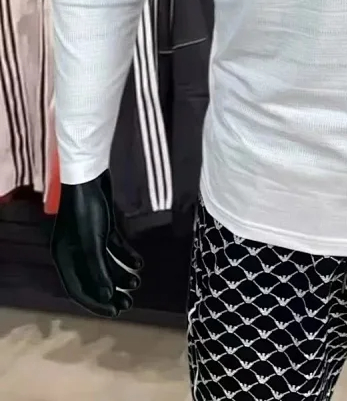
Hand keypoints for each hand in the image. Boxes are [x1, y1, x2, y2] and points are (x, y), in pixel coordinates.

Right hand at [51, 170, 142, 316]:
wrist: (90, 176)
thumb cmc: (87, 210)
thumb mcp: (91, 243)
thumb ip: (98, 269)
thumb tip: (107, 295)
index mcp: (64, 258)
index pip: (78, 289)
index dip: (95, 303)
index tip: (113, 313)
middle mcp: (74, 252)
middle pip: (93, 279)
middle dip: (111, 292)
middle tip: (128, 303)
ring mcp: (88, 240)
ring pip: (105, 264)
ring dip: (121, 274)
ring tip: (137, 283)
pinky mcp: (102, 227)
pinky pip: (114, 249)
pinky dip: (126, 256)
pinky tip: (139, 263)